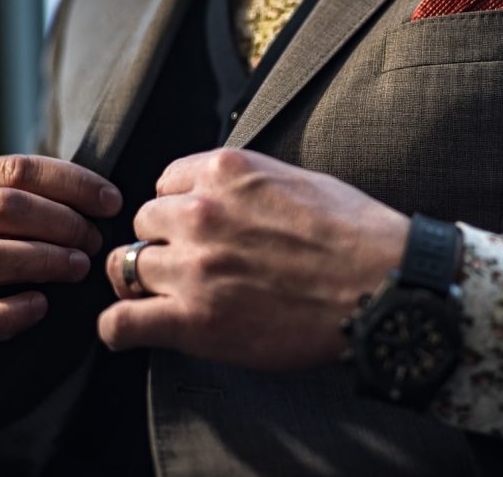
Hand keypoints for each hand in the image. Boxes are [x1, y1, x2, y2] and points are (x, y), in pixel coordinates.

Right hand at [0, 154, 121, 379]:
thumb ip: (31, 198)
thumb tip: (102, 196)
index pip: (15, 168)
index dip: (71, 183)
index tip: (111, 202)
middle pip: (2, 207)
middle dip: (62, 221)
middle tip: (96, 240)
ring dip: (45, 260)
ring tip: (80, 266)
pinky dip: (12, 311)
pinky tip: (41, 305)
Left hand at [98, 148, 408, 369]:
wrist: (385, 287)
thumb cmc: (356, 234)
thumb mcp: (298, 178)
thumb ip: (247, 182)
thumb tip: (223, 193)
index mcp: (225, 172)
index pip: (164, 184)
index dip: (179, 209)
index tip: (196, 230)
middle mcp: (200, 212)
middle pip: (145, 223)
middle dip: (164, 243)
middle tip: (193, 267)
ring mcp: (193, 266)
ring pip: (126, 266)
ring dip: (145, 282)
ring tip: (170, 298)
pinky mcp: (194, 320)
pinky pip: (119, 322)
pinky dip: (118, 328)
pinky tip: (133, 330)